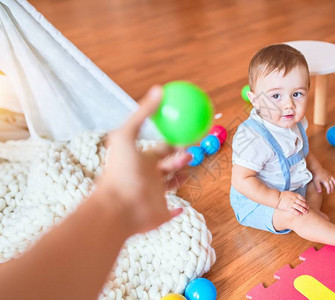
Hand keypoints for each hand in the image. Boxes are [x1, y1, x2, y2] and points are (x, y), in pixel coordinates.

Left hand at [97, 86, 191, 234]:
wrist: (118, 207)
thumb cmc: (120, 170)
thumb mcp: (126, 135)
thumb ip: (142, 113)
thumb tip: (159, 89)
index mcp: (143, 161)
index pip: (161, 149)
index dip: (174, 141)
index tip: (187, 133)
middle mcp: (150, 178)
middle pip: (169, 165)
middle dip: (181, 157)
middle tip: (192, 150)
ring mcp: (155, 197)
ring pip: (174, 185)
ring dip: (182, 178)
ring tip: (188, 170)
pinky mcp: (161, 214)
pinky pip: (173, 212)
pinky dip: (178, 211)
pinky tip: (181, 208)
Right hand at [277, 191, 308, 215]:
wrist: (276, 198)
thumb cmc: (282, 195)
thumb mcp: (289, 193)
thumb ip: (293, 195)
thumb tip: (296, 197)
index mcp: (294, 195)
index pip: (302, 198)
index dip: (304, 201)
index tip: (306, 203)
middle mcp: (294, 199)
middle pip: (302, 203)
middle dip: (306, 206)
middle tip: (308, 208)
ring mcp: (291, 204)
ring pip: (299, 207)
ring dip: (303, 210)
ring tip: (306, 212)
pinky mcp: (288, 208)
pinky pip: (294, 211)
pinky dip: (298, 213)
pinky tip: (300, 214)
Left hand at [312, 167, 334, 193]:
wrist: (316, 168)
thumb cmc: (316, 175)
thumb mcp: (316, 181)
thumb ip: (318, 187)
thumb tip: (320, 192)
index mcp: (325, 180)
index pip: (328, 187)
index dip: (328, 190)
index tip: (328, 193)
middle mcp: (328, 178)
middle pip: (331, 184)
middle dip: (331, 188)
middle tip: (331, 192)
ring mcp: (329, 175)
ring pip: (333, 181)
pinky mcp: (329, 173)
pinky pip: (333, 177)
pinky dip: (334, 180)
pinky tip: (334, 181)